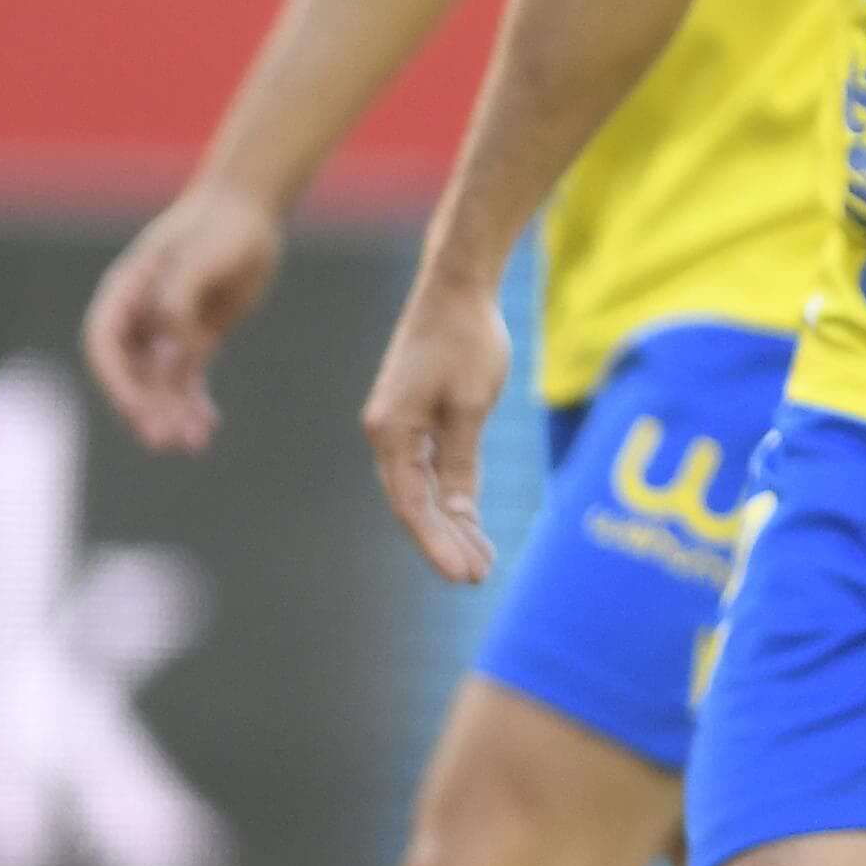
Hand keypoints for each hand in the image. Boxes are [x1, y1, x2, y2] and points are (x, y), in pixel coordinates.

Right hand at [84, 181, 283, 452]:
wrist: (248, 214)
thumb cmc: (219, 228)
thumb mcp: (200, 259)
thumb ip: (180, 303)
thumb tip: (174, 350)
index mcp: (124, 293)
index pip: (105, 345)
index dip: (117, 379)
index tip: (135, 406)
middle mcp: (139, 316)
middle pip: (133, 372)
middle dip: (147, 408)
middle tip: (164, 440)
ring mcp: (166, 329)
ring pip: (161, 382)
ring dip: (173, 414)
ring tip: (191, 444)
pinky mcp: (197, 337)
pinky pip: (189, 377)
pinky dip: (195, 402)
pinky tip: (207, 427)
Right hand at [362, 273, 512, 584]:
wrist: (457, 288)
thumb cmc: (466, 341)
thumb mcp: (472, 405)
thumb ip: (460, 461)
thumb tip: (454, 513)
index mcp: (389, 433)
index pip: (411, 505)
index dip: (437, 543)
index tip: (463, 575)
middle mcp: (385, 434)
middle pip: (413, 504)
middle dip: (446, 542)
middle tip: (478, 577)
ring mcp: (398, 427)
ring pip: (422, 490)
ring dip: (450, 524)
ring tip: (479, 562)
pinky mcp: (416, 419)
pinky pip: (430, 469)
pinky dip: (451, 495)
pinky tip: (469, 521)